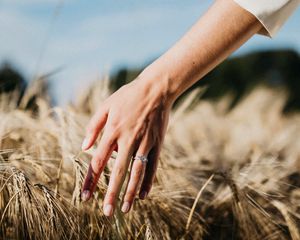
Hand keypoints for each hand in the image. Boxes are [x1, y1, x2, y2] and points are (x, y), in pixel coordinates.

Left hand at [81, 73, 171, 216]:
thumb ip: (93, 126)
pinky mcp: (157, 143)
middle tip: (107, 212)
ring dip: (130, 191)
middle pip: (118, 171)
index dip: (91, 180)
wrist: (155, 89)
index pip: (98, 160)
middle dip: (111, 193)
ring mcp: (144, 142)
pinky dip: (148, 181)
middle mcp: (128, 139)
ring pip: (137, 171)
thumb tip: (83, 148)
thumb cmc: (128, 96)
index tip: (85, 197)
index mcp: (112, 130)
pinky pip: (152, 165)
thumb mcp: (106, 105)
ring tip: (125, 209)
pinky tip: (143, 195)